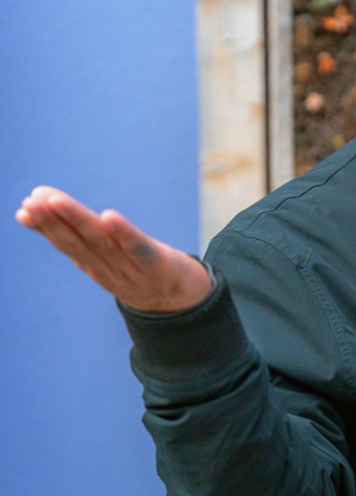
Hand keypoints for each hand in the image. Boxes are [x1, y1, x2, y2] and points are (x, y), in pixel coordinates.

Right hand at [16, 186, 211, 312]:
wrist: (182, 303)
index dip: (45, 227)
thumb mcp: (109, 258)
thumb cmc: (141, 271)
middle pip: (79, 242)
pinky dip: (124, 234)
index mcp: (96, 265)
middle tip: (32, 201)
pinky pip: (139, 249)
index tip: (24, 209)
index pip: (67, 243)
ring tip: (56, 200)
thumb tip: (47, 214)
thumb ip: (84, 240)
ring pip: (101, 243)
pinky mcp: (158, 266)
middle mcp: (109, 267)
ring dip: (78, 220)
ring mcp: (132, 268)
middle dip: (53, 221)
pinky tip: (110, 216)